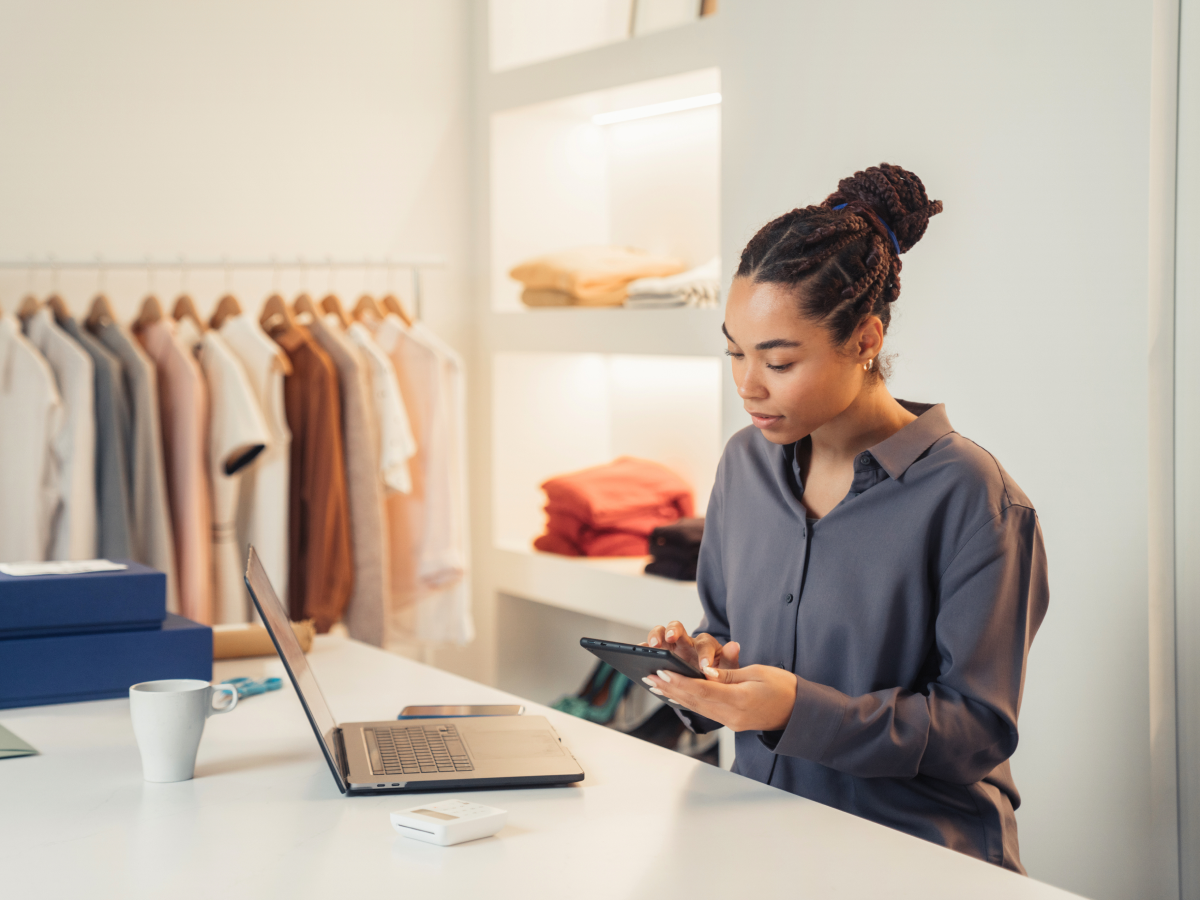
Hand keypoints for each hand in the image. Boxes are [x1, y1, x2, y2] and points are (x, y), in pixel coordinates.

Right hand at [643, 621, 740, 672]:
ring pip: (660, 634)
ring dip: (655, 637)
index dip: (704, 655)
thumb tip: (734, 645)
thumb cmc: (716, 675)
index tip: (704, 667)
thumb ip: (730, 660)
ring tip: (651, 647)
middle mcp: (685, 641)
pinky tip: (638, 661)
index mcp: (704, 645)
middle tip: (671, 639)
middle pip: (677, 628)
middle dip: (673, 631)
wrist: (703, 685)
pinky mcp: (658, 655)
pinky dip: (642, 651)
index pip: (704, 644)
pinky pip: (647, 649)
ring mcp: (669, 647)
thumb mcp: (727, 672)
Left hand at [646, 663, 797, 732]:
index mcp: (739, 700)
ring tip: (655, 684)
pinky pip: (705, 711)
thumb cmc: (783, 686)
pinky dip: (688, 701)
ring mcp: (731, 722)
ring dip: (674, 695)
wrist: (799, 711)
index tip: (661, 670)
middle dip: (669, 688)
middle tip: (649, 676)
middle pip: (694, 700)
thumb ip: (729, 674)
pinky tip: (675, 695)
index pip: (702, 689)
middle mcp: (732, 715)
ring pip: (697, 707)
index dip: (679, 680)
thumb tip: (706, 672)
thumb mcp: (757, 672)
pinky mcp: (732, 722)